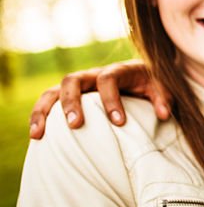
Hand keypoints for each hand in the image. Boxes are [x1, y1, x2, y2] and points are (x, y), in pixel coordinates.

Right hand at [28, 60, 172, 138]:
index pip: (108, 79)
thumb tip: (163, 115)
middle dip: (71, 102)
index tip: (119, 123)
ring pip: (53, 91)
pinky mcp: (71, 95)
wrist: (143, 75)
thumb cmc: (152, 84)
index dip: (111, 100)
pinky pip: (49, 102)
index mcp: (118, 70)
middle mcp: (93, 74)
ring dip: (43, 111)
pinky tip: (36, 136)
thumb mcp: (162, 88)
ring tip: (38, 134)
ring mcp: (79, 85)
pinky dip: (39, 116)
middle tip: (75, 125)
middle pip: (72, 80)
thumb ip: (164, 98)